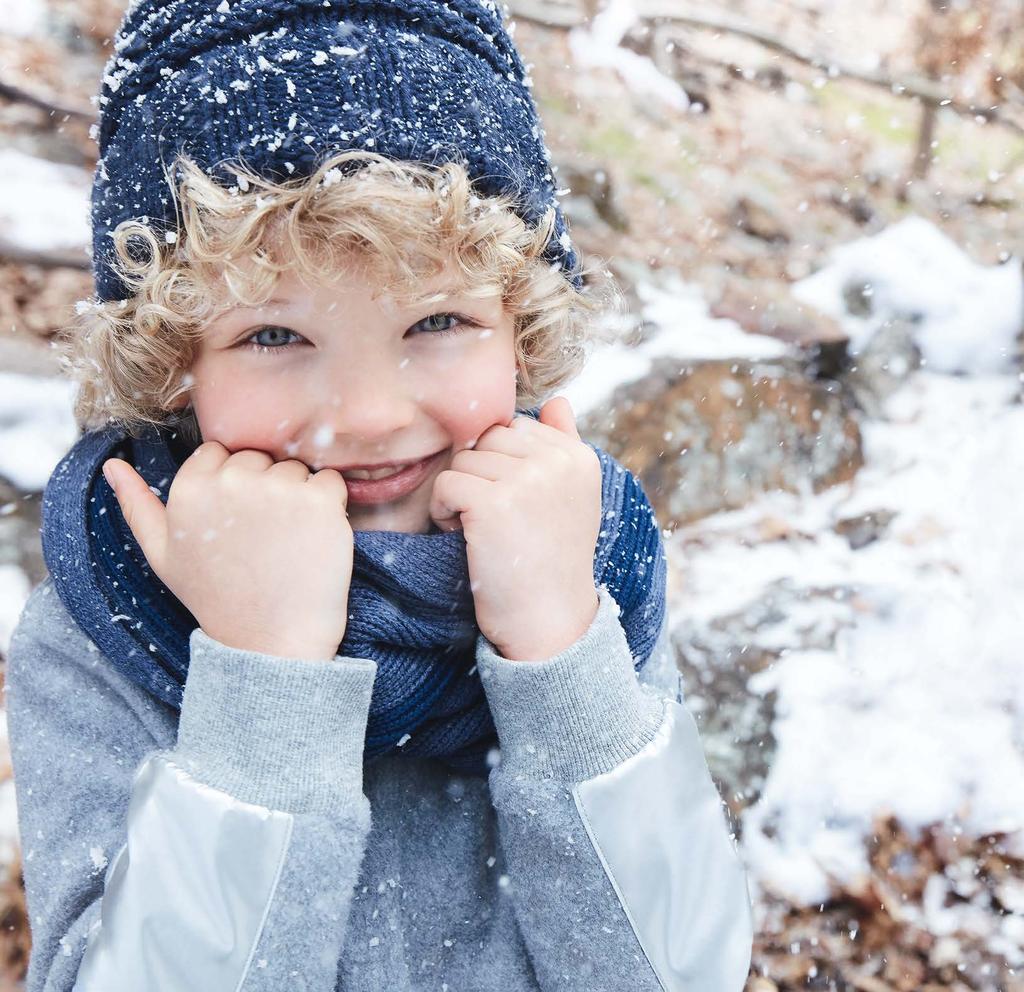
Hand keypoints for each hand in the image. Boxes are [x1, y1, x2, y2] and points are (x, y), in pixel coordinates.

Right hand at [101, 442, 353, 660]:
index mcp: (191, 487)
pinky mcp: (320, 501)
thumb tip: (113, 465)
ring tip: (287, 542)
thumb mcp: (163, 556)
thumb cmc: (217, 599)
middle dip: (265, 488)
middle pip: (260, 457)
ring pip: (296, 469)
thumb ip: (137, 506)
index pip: (221, 453)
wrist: (270, 641)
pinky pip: (331, 481)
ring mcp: (278, 488)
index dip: (234, 485)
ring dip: (298, 496)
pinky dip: (330, 505)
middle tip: (264, 537)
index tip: (237, 521)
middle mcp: (233, 480)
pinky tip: (314, 539)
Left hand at [429, 396, 600, 661]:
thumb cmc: (552, 561)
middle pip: (487, 440)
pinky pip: (447, 483)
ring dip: (460, 495)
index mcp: (578, 458)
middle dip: (480, 475)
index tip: (515, 507)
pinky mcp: (493, 504)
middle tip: (493, 519)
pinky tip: (464, 537)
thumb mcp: (573, 498)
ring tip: (483, 532)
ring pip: (463, 460)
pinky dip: (443, 512)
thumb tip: (558, 400)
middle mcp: (557, 463)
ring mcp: (526, 481)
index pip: (515, 429)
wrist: (549, 622)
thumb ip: (565, 444)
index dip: (502, 466)